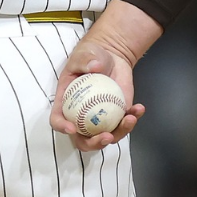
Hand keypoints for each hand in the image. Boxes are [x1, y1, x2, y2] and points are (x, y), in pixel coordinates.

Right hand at [49, 0, 160, 151]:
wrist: (111, 56)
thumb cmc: (91, 55)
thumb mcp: (85, 53)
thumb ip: (87, 59)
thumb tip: (95, 67)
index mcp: (66, 102)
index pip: (58, 119)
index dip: (62, 127)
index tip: (72, 128)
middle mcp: (81, 116)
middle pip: (83, 139)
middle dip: (94, 143)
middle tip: (107, 136)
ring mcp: (101, 118)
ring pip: (107, 136)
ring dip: (120, 133)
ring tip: (131, 118)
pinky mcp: (118, 115)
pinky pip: (124, 124)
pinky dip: (133, 119)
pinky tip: (139, 108)